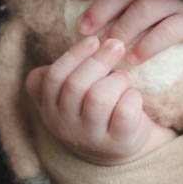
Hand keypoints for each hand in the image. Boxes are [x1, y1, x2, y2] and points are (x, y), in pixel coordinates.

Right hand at [25, 35, 170, 163]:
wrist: (120, 144)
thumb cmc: (96, 107)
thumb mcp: (72, 92)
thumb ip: (65, 72)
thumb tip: (77, 44)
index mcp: (49, 109)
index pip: (54, 78)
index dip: (74, 55)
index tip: (94, 39)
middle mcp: (64, 126)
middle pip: (76, 85)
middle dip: (99, 60)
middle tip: (117, 44)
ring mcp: (90, 137)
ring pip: (99, 98)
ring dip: (117, 79)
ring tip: (125, 76)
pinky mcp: (117, 142)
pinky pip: (124, 112)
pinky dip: (132, 96)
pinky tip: (133, 95)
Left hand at [72, 0, 182, 62]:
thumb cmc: (178, 14)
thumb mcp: (153, 3)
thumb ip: (127, 2)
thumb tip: (88, 17)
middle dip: (103, 7)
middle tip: (85, 29)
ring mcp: (179, 0)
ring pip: (145, 8)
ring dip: (124, 27)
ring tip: (109, 47)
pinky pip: (169, 29)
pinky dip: (150, 43)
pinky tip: (136, 58)